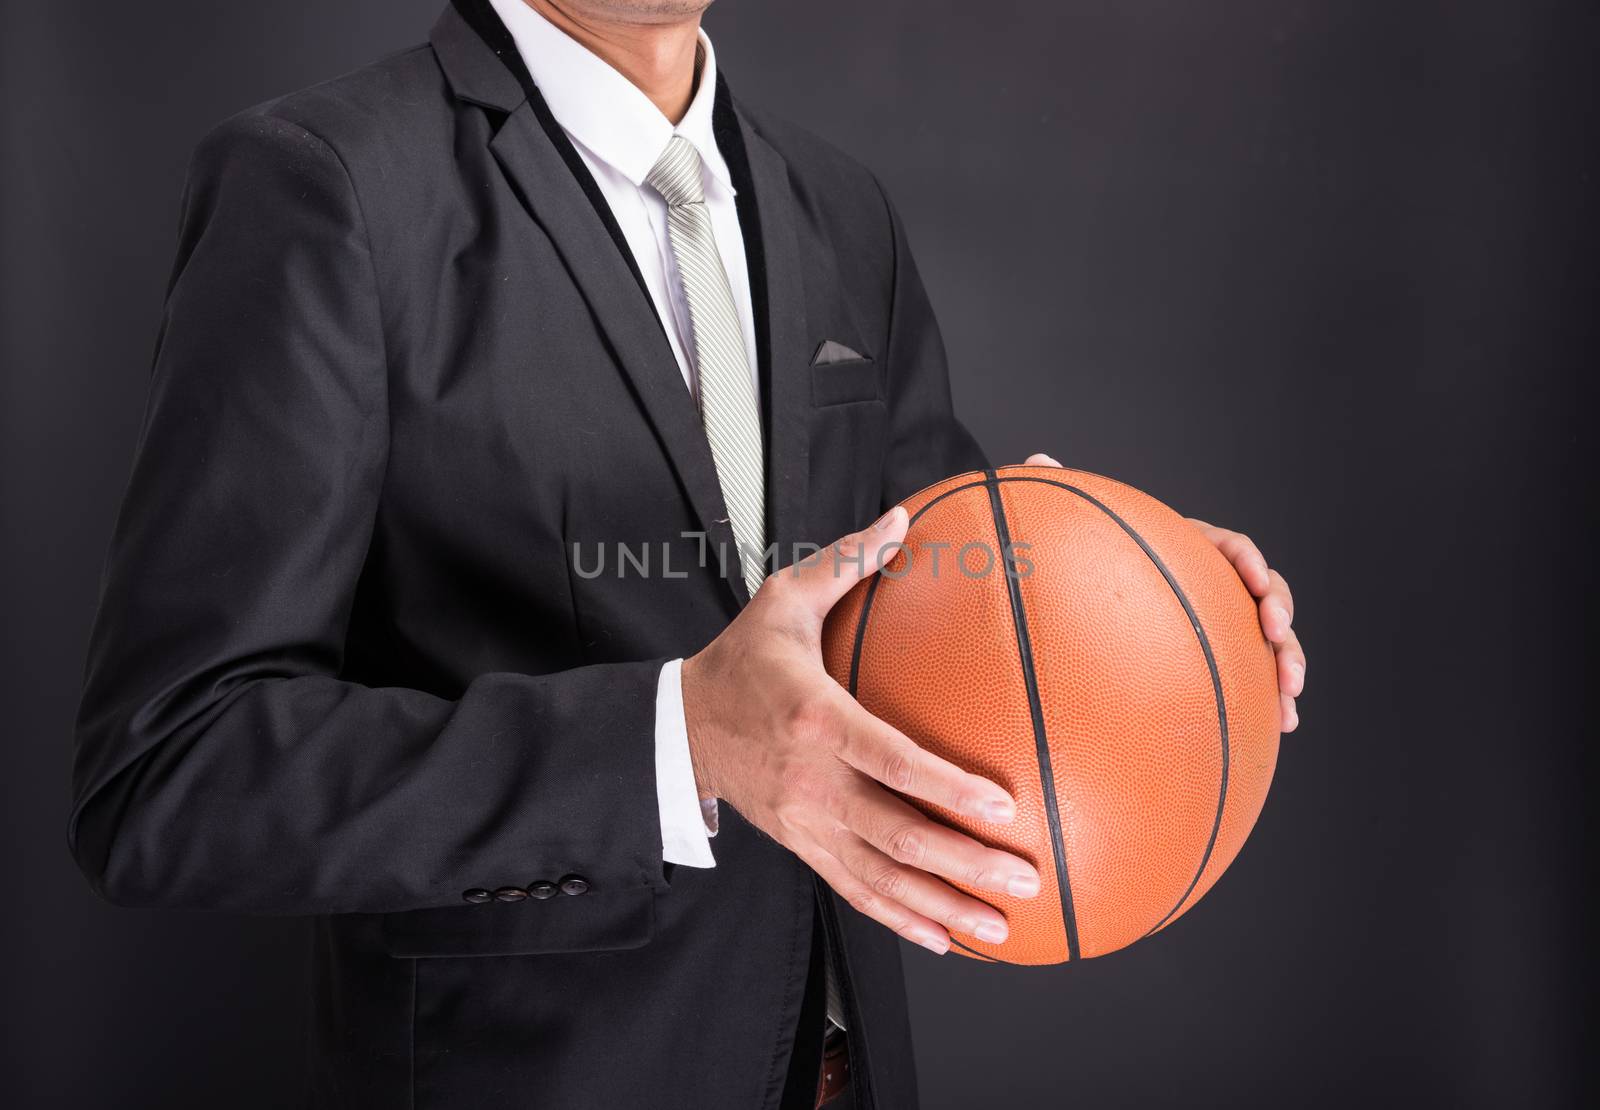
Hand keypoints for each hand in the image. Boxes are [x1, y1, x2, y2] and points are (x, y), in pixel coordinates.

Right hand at [682, 508, 1042, 953]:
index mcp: (816, 719)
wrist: (679, 727)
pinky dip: (901, 919)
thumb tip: (904, 516)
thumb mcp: (783, 599)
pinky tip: (944, 938)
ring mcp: (807, 823)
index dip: (946, 787)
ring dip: (943, 906)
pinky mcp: (803, 846)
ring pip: (882, 877)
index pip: (890, 760)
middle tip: (1025, 877)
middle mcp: (813, 781)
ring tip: (1000, 928)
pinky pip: (856, 890)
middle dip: (963, 863)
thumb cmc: (740, 660)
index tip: (1001, 805)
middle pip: (895, 834)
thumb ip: (848, 562)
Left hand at [1024, 454, 1305, 731]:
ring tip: (1289, 700)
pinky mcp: (1220, 660)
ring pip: (1270, 640)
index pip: (1229, 545)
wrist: (1087, 616)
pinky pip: (1254, 678)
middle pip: (1263, 592)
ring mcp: (1221, 624)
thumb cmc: (1086, 566)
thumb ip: (1064, 496)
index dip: (1247, 560)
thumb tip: (1040, 459)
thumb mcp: (1073, 533)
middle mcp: (1213, 584)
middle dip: (1278, 614)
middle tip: (1276, 637)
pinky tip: (1281, 725)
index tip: (1251, 582)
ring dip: (1287, 664)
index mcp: (1188, 548)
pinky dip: (1272, 698)